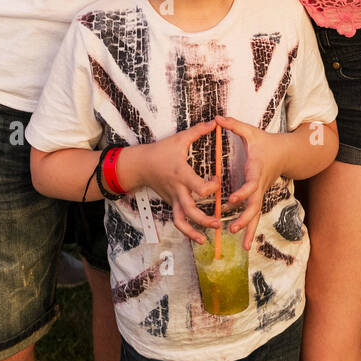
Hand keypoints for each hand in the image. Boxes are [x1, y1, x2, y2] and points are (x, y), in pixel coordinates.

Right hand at [126, 121, 217, 241]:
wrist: (141, 164)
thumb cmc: (161, 151)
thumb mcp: (179, 139)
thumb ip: (198, 131)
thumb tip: (215, 123)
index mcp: (181, 174)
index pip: (199, 187)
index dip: (212, 187)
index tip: (218, 180)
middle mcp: (177, 189)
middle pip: (190, 210)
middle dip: (205, 219)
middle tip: (219, 221)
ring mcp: (173, 198)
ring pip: (180, 221)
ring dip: (194, 231)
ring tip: (207, 236)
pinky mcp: (171, 203)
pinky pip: (178, 220)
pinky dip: (187, 231)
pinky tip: (198, 237)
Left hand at [214, 115, 283, 250]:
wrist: (286, 153)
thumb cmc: (266, 142)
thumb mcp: (251, 132)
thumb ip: (234, 125)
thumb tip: (217, 118)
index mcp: (256, 170)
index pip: (251, 184)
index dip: (242, 192)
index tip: (231, 199)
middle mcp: (259, 185)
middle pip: (254, 206)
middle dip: (244, 219)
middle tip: (232, 228)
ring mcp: (260, 193)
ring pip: (256, 215)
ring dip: (249, 229)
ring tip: (243, 245)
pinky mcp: (259, 197)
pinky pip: (254, 214)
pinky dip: (250, 228)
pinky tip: (243, 242)